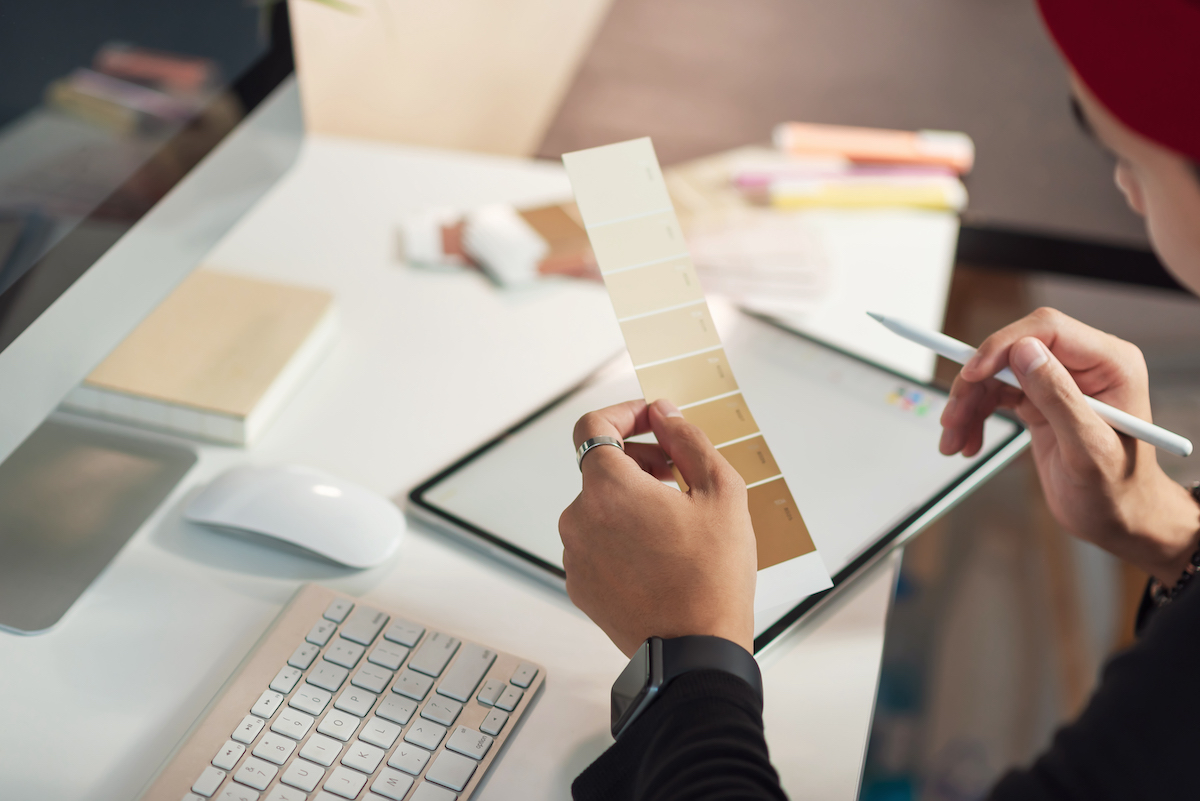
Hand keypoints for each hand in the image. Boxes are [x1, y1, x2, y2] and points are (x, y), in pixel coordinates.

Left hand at [558, 398, 756, 656]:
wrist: (694, 652)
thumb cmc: (712, 576)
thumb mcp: (720, 492)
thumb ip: (687, 439)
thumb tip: (663, 414)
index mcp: (607, 488)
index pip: (593, 426)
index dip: (625, 413)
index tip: (651, 420)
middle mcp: (578, 517)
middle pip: (600, 468)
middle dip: (638, 460)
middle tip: (678, 475)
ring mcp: (575, 554)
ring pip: (600, 508)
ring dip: (632, 502)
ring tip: (675, 523)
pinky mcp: (579, 585)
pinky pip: (596, 543)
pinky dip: (622, 536)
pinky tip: (659, 555)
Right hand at [939, 307, 1199, 582]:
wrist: (1119, 521)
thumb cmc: (1117, 492)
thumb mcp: (1088, 449)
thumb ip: (1058, 397)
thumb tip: (1025, 351)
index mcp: (1111, 365)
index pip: (1047, 331)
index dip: (1003, 346)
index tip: (971, 374)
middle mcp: (1086, 366)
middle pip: (1013, 351)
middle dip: (976, 383)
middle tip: (952, 418)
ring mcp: (1060, 382)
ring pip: (997, 374)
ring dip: (969, 405)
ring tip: (954, 441)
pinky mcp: (1040, 401)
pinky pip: (996, 395)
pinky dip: (975, 417)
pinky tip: (968, 443)